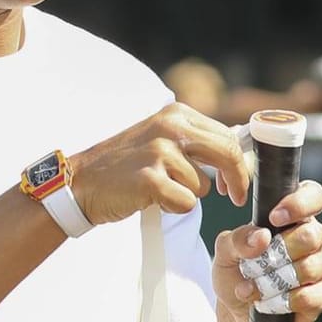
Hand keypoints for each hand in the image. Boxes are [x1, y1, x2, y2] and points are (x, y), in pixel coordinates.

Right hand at [67, 103, 251, 224]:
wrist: (82, 181)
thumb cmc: (126, 164)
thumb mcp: (162, 138)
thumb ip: (196, 141)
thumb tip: (239, 153)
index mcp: (177, 113)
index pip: (227, 136)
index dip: (240, 163)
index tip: (238, 183)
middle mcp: (170, 127)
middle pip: (227, 154)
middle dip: (237, 180)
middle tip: (236, 197)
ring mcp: (159, 151)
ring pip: (203, 185)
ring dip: (186, 194)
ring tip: (159, 188)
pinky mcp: (150, 178)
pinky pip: (185, 202)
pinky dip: (173, 208)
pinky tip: (152, 199)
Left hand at [211, 180, 321, 321]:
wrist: (237, 313)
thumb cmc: (236, 274)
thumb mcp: (225, 252)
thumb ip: (238, 238)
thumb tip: (262, 236)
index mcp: (294, 218)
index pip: (314, 196)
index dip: (300, 203)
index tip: (275, 218)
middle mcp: (314, 238)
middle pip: (312, 235)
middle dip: (279, 252)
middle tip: (257, 265)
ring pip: (309, 267)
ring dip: (274, 281)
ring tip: (254, 288)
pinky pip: (310, 296)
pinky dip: (283, 301)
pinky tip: (269, 302)